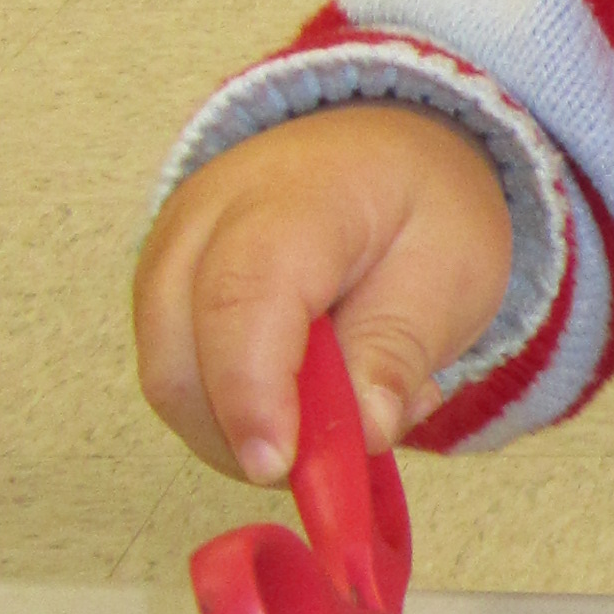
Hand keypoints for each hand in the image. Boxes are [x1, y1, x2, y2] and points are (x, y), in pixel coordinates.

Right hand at [135, 107, 516, 479]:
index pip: (241, 300)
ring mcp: (170, 252)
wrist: (386, 147)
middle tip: (343, 449)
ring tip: (345, 403)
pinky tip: (308, 393)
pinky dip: (236, 411)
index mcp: (293, 197)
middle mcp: (205, 218)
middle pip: (181, 359)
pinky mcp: (162, 287)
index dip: (251, 395)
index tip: (280, 466)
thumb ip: (400, 350)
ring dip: (247, 429)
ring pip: (171, 381)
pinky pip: (180, 376)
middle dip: (249, 435)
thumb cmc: (420, 206)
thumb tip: (362, 432)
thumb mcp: (451, 272)